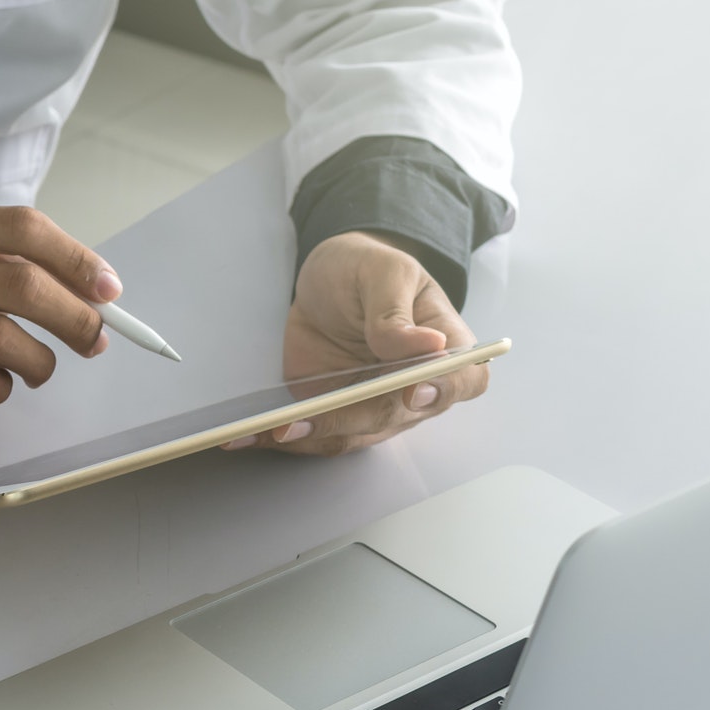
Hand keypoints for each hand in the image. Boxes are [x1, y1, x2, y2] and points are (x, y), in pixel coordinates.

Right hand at [0, 205, 116, 422]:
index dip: (74, 258)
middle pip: (20, 284)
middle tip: (97, 340)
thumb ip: (9, 268)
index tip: (108, 290)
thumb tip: (95, 295)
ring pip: (1, 339)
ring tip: (40, 369)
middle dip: (74, 317)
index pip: (20, 228)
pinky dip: (1, 387)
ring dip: (40, 362)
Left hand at [224, 231, 488, 456]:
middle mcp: (414, 388)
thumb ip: (397, 311)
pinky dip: (280, 439)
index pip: (463, 380)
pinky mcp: (332, 412)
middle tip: (303, 421)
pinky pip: (313, 435)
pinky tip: (247, 436)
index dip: (443, 391)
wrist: (330, 281)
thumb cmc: (368, 271)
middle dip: (347, 421)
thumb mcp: (384, 272)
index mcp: (446, 349)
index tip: (412, 391)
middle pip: (393, 417)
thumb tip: (430, 347)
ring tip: (268, 431)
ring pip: (350, 434)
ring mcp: (372, 406)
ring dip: (308, 437)